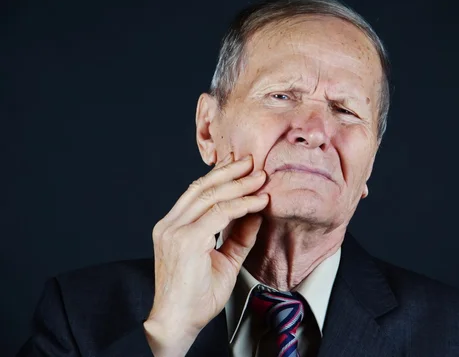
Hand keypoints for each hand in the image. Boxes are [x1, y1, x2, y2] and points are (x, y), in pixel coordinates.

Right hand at [143, 153, 267, 355]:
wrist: (177, 324)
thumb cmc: (196, 297)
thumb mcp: (224, 261)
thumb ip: (238, 237)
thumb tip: (256, 215)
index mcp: (172, 227)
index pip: (197, 193)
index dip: (220, 177)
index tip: (241, 168)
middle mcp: (170, 225)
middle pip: (202, 187)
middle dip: (230, 172)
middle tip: (253, 162)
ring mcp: (175, 231)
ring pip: (211, 195)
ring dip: (239, 184)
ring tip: (260, 176)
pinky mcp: (186, 240)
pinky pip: (219, 213)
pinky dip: (242, 204)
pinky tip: (258, 201)